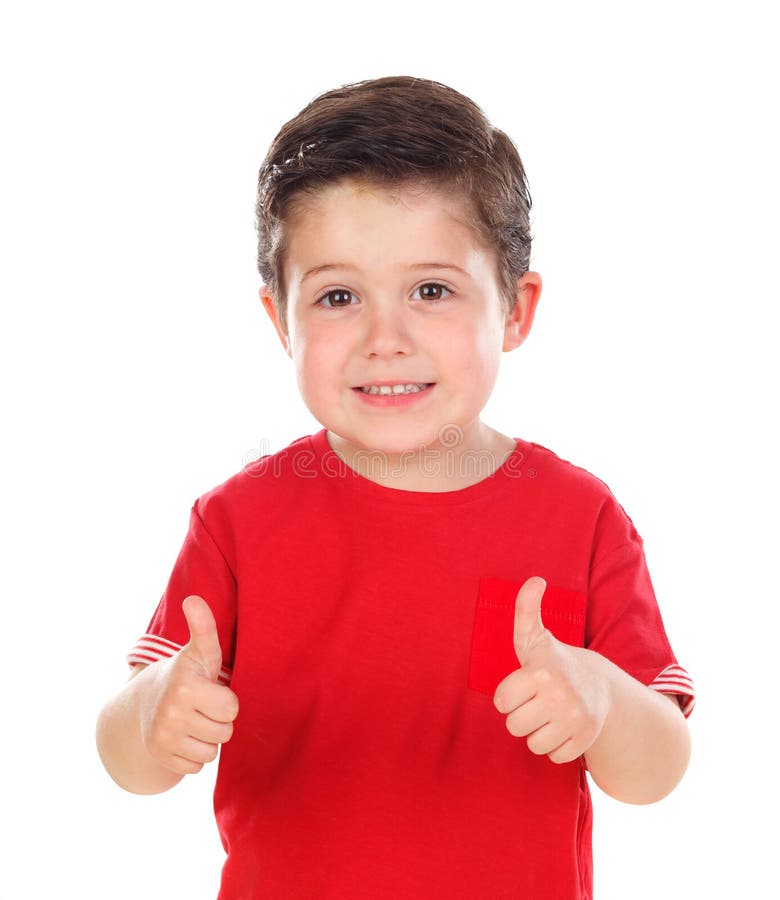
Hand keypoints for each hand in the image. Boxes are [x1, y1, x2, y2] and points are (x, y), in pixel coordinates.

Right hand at [139, 595, 238, 775]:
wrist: (148, 699)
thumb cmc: (188, 673)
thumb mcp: (199, 651)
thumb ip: (203, 627)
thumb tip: (193, 599)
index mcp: (185, 686)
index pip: (232, 709)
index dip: (226, 700)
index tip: (210, 689)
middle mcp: (170, 714)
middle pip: (224, 732)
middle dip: (218, 720)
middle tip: (202, 706)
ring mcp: (162, 738)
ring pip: (211, 753)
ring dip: (207, 739)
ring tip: (193, 719)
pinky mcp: (159, 757)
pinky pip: (196, 768)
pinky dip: (193, 754)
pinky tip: (183, 736)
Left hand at [493, 577, 610, 763]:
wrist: (599, 686)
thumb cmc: (554, 662)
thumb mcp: (536, 637)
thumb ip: (526, 609)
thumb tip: (536, 580)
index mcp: (541, 671)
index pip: (501, 701)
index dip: (509, 694)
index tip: (524, 684)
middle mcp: (560, 696)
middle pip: (514, 726)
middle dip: (522, 715)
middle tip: (538, 700)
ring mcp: (575, 720)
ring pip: (532, 744)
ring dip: (538, 731)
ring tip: (550, 713)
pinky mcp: (585, 740)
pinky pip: (553, 757)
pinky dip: (556, 746)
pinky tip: (563, 727)